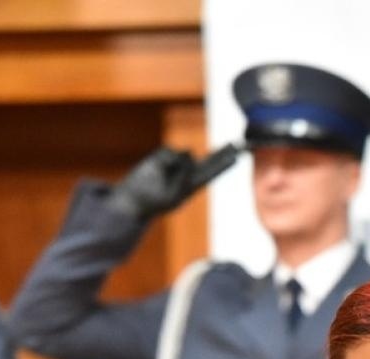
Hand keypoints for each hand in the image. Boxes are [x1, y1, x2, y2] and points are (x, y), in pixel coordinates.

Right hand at [109, 143, 238, 219]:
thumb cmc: (154, 202)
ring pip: (184, 156)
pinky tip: (158, 169)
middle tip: (235, 145)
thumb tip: (190, 152)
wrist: (133, 198)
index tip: (236, 156)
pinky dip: (165, 161)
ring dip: (178, 165)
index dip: (223, 164)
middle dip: (220, 153)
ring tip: (165, 176)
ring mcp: (175, 164)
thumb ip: (184, 175)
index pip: (211, 172)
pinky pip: (169, 153)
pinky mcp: (162, 157)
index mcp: (192, 186)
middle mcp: (186, 173)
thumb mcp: (174, 194)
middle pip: (207, 160)